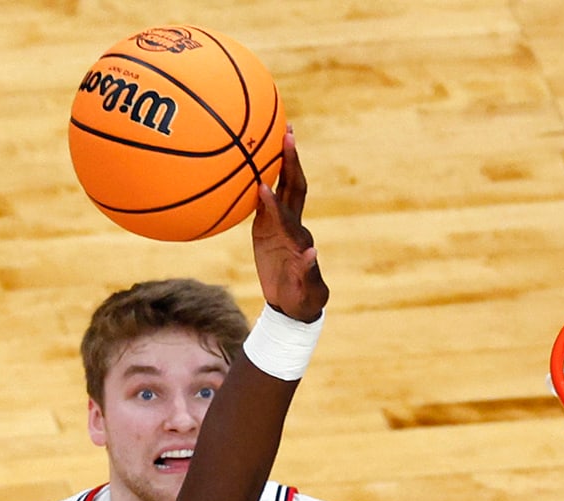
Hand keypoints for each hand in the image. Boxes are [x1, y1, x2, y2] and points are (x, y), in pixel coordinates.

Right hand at [251, 129, 327, 322]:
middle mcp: (292, 226)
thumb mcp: (308, 291)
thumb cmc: (304, 300)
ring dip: (281, 162)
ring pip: (282, 188)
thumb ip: (308, 272)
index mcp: (299, 240)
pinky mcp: (269, 228)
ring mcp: (281, 225)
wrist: (295, 303)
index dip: (276, 203)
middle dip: (290, 162)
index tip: (263, 186)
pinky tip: (252, 161)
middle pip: (293, 188)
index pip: (288, 216)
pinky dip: (261, 181)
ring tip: (278, 134)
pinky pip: (265, 200)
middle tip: (287, 135)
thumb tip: (311, 252)